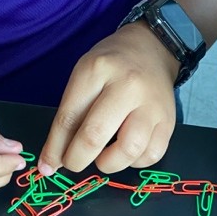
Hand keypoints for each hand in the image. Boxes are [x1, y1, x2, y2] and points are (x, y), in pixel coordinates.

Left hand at [38, 23, 178, 175]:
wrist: (152, 50)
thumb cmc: (112, 66)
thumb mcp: (84, 76)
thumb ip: (71, 114)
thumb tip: (55, 159)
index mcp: (97, 70)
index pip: (69, 117)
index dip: (56, 148)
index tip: (48, 165)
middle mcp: (127, 86)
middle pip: (95, 135)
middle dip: (77, 159)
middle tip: (73, 163)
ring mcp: (151, 105)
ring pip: (128, 150)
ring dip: (109, 164)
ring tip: (102, 158)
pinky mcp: (168, 121)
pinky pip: (151, 155)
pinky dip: (134, 162)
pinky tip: (126, 152)